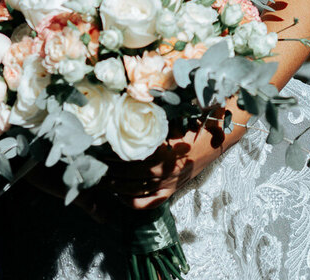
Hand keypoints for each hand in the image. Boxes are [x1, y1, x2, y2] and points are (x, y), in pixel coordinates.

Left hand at [97, 122, 232, 210]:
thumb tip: (126, 105)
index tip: (98, 149)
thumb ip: (151, 119)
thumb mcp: (172, 118)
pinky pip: (148, 203)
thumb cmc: (193, 124)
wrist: (215, 139)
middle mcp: (165, 170)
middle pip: (129, 174)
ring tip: (101, 178)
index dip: (112, 154)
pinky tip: (120, 196)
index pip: (130, 156)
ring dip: (115, 186)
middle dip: (109, 170)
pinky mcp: (171, 192)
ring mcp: (168, 184)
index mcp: (164, 151)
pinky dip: (132, 202)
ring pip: (135, 190)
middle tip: (94, 163)